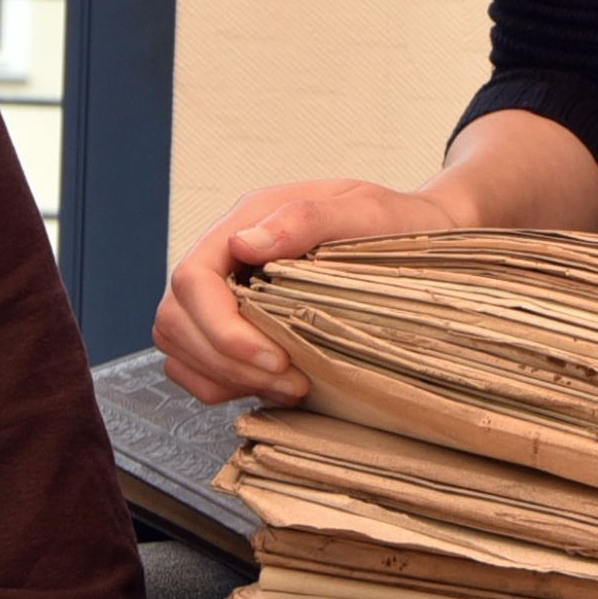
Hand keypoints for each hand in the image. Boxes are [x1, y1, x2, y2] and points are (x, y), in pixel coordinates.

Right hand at [153, 177, 460, 401]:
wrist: (421, 236)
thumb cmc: (397, 223)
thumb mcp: (365, 211)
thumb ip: (305, 219)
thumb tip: (245, 244)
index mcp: (248, 220)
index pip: (194, 277)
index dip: (220, 328)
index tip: (274, 358)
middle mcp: (227, 257)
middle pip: (176, 318)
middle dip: (225, 361)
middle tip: (289, 381)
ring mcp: (226, 293)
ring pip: (180, 347)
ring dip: (225, 378)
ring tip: (289, 386)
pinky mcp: (236, 327)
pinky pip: (200, 366)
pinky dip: (226, 386)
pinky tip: (277, 388)